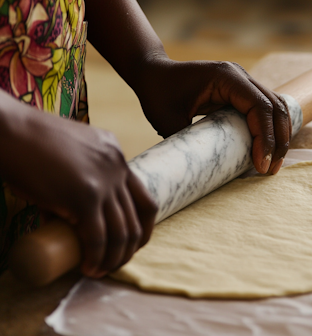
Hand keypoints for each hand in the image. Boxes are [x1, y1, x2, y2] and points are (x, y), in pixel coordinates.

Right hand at [0, 100, 156, 277]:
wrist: (8, 130)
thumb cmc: (26, 143)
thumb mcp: (67, 154)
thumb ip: (76, 177)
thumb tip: (69, 214)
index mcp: (115, 154)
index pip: (144, 197)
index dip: (142, 226)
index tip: (131, 243)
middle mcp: (118, 167)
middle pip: (140, 217)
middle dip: (131, 247)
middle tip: (115, 263)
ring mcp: (105, 182)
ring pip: (123, 231)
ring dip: (116, 257)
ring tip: (101, 270)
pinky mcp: (86, 196)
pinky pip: (99, 237)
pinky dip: (98, 258)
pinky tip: (89, 268)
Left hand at [133, 58, 290, 174]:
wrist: (153, 72)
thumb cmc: (157, 93)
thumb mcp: (167, 120)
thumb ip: (189, 144)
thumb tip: (207, 173)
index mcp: (226, 77)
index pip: (260, 107)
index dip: (266, 137)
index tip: (261, 165)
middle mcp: (240, 75)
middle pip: (276, 107)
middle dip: (279, 141)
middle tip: (271, 170)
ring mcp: (244, 81)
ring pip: (277, 107)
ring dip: (281, 136)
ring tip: (274, 164)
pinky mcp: (243, 91)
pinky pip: (268, 108)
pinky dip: (273, 129)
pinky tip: (271, 150)